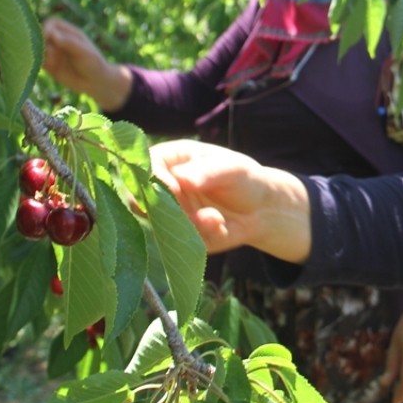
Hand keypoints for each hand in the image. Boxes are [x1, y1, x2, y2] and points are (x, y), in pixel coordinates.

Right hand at [41, 17, 132, 109]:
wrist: (96, 83)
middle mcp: (58, 41)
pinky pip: (38, 61)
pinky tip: (50, 67)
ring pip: (37, 48)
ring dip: (40, 53)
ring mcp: (53, 53)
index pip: (51, 24)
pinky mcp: (49, 66)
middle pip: (41, 34)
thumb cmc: (93, 64)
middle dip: (41, 41)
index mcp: (68, 33)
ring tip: (53, 62)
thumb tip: (52, 34)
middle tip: (49, 51)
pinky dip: (38, 62)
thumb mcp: (84, 52)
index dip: (47, 28)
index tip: (49, 36)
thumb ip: (69, 42)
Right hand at [150, 140, 311, 262]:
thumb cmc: (244, 178)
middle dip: (165, 208)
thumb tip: (181, 179)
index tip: (174, 188)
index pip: (147, 164)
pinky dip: (202, 236)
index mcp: (172, 160)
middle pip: (141, 197)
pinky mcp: (178, 235)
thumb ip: (207, 172)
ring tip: (216, 218)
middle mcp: (164, 186)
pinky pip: (179, 242)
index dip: (153, 177)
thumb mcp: (232, 168)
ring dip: (186, 225)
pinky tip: (221, 226)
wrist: (261, 211)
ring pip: (158, 223)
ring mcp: (168, 212)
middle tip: (192, 212)